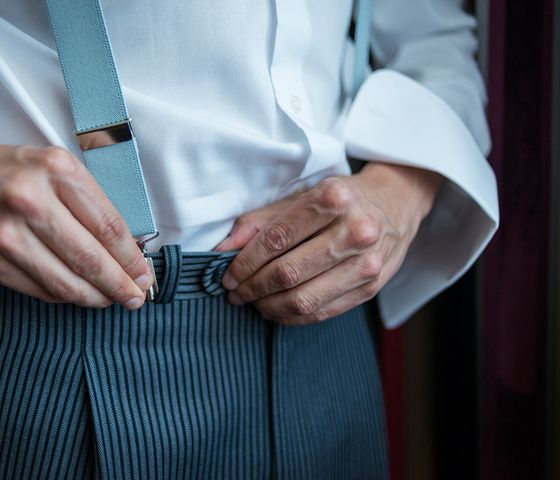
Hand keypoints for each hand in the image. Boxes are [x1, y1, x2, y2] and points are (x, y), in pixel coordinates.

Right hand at [0, 140, 150, 308]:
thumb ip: (89, 203)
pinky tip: (79, 294)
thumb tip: (125, 248)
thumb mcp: (54, 166)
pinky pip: (40, 290)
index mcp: (57, 170)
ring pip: (67, 281)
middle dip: (121, 285)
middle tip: (136, 297)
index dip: (132, 258)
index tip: (145, 273)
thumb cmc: (8, 171)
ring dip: (96, 297)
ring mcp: (7, 234)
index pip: (108, 226)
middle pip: (91, 258)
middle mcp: (32, 200)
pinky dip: (65, 297)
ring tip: (112, 300)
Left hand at [215, 163, 441, 324]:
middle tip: (235, 292)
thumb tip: (223, 251)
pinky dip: (291, 317)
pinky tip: (276, 310)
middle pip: (288, 273)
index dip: (245, 262)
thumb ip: (260, 222)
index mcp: (334, 199)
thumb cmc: (341, 198)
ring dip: (268, 307)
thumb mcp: (301, 196)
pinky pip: (321, 312)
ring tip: (253, 302)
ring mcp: (367, 263)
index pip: (276, 239)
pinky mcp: (372, 287)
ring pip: (303, 299)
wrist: (396, 203)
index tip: (227, 275)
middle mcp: (355, 231)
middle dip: (252, 288)